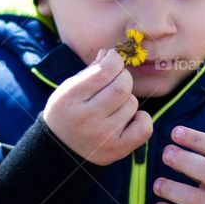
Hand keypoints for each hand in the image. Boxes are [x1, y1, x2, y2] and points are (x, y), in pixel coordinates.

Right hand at [42, 48, 152, 165]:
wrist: (60, 150)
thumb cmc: (67, 112)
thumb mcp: (69, 88)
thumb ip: (91, 71)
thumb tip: (110, 53)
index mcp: (71, 98)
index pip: (104, 71)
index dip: (114, 60)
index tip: (112, 61)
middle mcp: (87, 118)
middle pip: (122, 87)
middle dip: (124, 77)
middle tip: (117, 80)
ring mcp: (103, 136)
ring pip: (132, 104)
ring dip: (128, 99)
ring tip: (114, 105)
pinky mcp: (117, 150)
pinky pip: (144, 127)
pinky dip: (142, 118)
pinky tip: (129, 118)